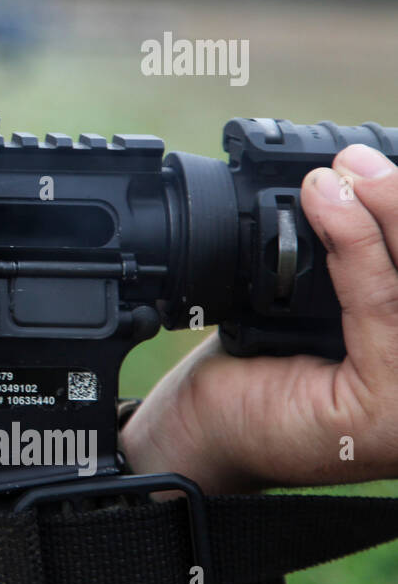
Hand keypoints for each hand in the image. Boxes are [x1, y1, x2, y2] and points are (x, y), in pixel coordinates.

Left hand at [122, 143, 397, 492]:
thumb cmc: (264, 367)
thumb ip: (359, 260)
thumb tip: (363, 173)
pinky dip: (359, 252)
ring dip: (385, 215)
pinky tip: (329, 210)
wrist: (204, 427)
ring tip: (340, 175)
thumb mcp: (323, 305)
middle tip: (358, 158)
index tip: (385, 156)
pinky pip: (384, 312)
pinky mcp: (386, 410)